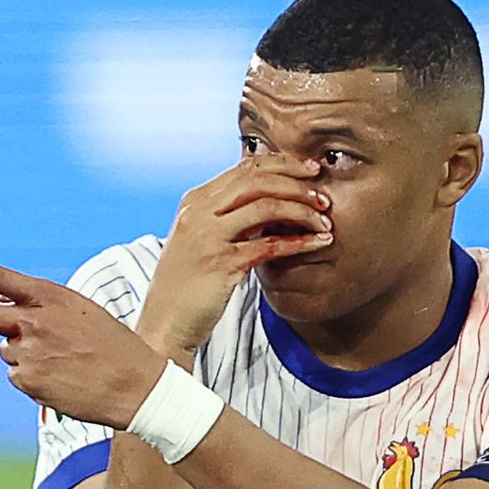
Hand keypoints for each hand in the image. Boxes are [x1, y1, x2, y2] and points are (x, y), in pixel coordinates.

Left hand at [0, 246, 163, 429]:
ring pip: (5, 349)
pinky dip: (33, 378)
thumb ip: (42, 305)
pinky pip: (15, 375)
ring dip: (25, 354)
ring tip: (63, 361)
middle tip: (34, 335)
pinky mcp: (27, 380)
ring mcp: (29, 351)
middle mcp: (35, 320)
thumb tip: (1, 308)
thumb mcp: (82, 311)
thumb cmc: (112, 346)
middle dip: (3, 324)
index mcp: (51, 296)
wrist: (138, 388)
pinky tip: (62, 379)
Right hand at [139, 155, 332, 357]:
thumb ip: (229, 218)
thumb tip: (269, 201)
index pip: (245, 167)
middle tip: (324, 195)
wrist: (164, 323)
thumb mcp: (201, 240)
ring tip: (325, 221)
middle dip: (298, 182)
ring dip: (302, 210)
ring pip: (266, 206)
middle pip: (258, 179)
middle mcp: (198, 212)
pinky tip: (318, 243)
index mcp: (195, 201)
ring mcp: (208, 237)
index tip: (311, 171)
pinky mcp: (221, 264)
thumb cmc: (187, 286)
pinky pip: (269, 245)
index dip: (284, 165)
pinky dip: (299, 241)